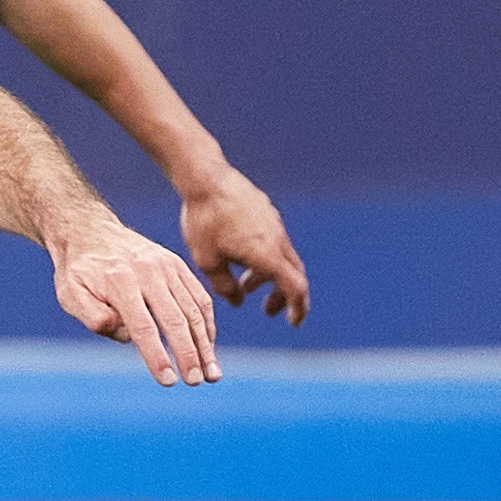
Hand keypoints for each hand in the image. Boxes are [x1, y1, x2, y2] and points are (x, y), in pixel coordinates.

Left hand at [51, 223, 221, 386]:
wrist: (90, 231)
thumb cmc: (78, 271)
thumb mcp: (70, 293)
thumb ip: (92, 315)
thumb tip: (124, 334)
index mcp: (120, 280)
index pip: (143, 326)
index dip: (157, 355)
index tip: (167, 381)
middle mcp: (148, 271)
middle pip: (175, 319)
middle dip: (189, 354)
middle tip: (196, 382)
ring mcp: (167, 266)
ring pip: (193, 309)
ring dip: (205, 344)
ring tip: (212, 374)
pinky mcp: (177, 265)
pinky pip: (199, 297)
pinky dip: (207, 324)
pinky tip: (209, 347)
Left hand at [180, 168, 309, 323]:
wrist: (205, 177)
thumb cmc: (203, 220)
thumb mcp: (207, 261)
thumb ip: (225, 286)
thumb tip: (238, 302)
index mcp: (267, 255)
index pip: (295, 288)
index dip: (297, 308)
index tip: (293, 322)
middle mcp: (277, 239)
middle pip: (293, 274)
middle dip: (283, 296)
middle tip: (268, 311)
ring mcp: (274, 223)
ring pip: (282, 257)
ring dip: (269, 276)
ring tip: (246, 285)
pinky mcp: (266, 211)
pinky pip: (273, 241)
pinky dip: (265, 257)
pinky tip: (241, 256)